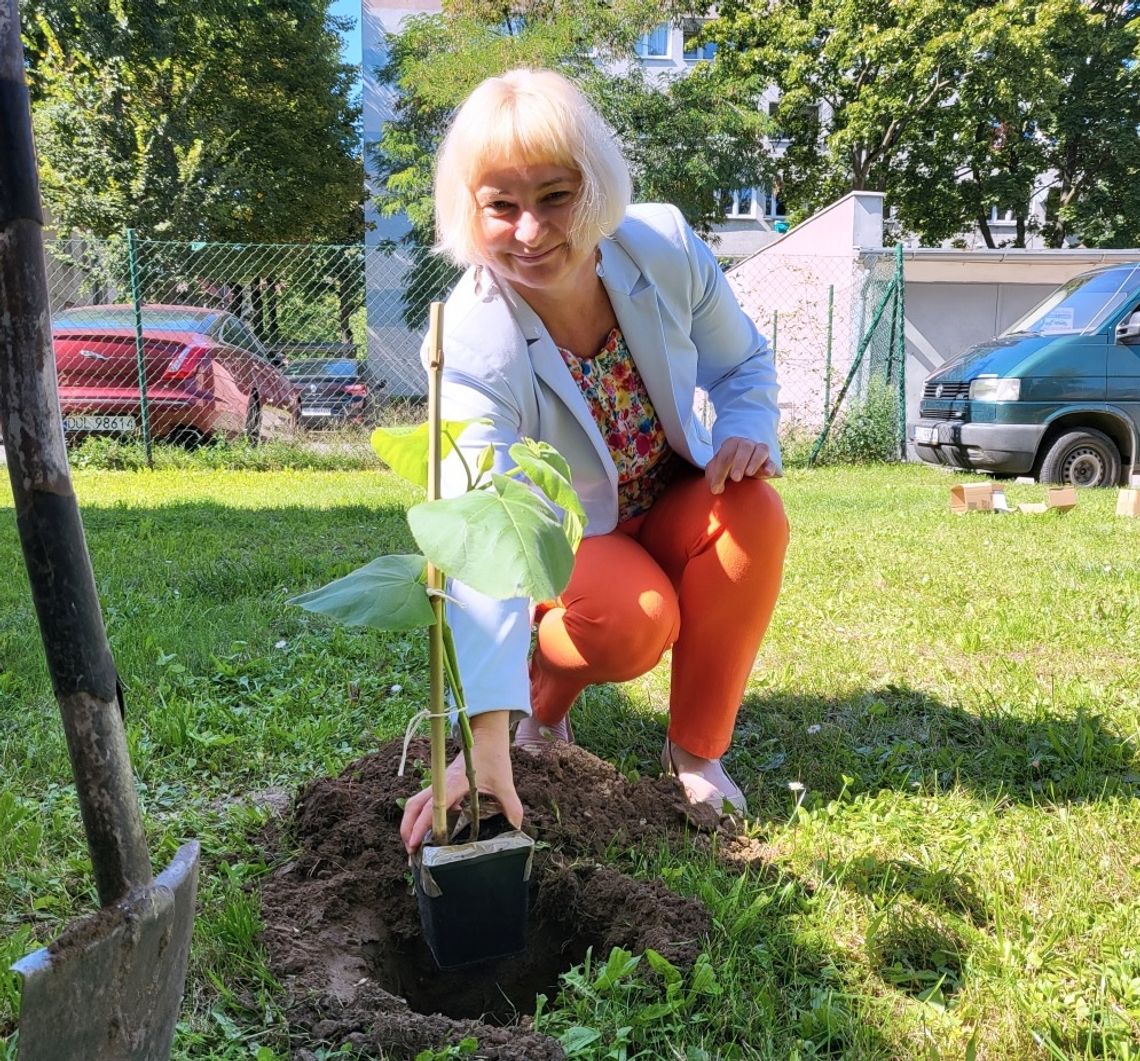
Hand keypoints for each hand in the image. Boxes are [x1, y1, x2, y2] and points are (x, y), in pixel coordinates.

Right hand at [399, 710, 522, 853]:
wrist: (487, 739)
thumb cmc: (493, 758)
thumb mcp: (505, 784)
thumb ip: (511, 807)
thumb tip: (515, 830)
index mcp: (454, 783)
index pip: (433, 806)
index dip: (422, 825)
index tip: (415, 843)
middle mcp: (441, 784)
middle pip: (414, 806)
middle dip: (408, 829)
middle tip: (411, 852)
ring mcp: (439, 785)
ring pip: (415, 804)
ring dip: (410, 824)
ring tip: (413, 847)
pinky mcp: (441, 787)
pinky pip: (424, 803)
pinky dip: (419, 819)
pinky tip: (428, 835)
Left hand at [704, 436, 778, 494]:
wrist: (739, 470)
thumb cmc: (724, 470)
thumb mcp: (714, 472)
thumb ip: (712, 477)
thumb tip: (716, 489)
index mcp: (731, 444)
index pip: (726, 455)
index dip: (720, 472)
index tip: (716, 488)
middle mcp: (746, 445)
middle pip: (745, 447)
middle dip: (739, 462)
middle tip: (735, 478)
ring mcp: (759, 452)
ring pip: (761, 449)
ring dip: (755, 460)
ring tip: (749, 474)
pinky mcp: (769, 463)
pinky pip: (772, 462)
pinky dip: (770, 467)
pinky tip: (767, 473)